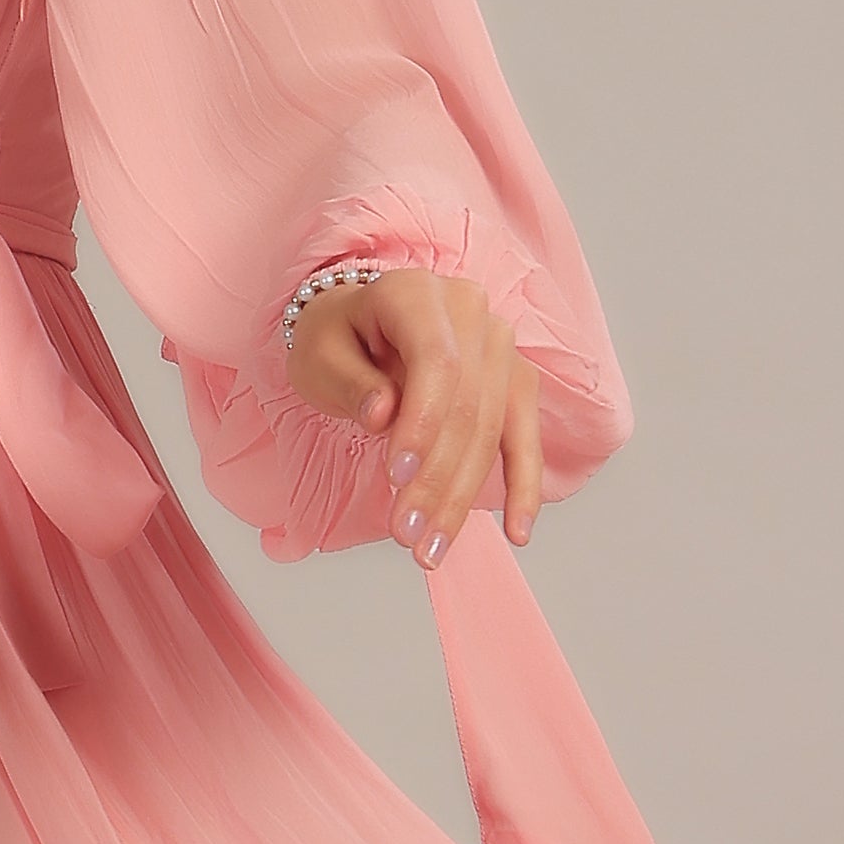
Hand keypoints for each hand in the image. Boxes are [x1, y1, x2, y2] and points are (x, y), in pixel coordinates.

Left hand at [279, 267, 541, 560]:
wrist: (364, 323)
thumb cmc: (336, 338)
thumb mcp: (319, 356)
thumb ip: (350, 383)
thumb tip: (382, 416)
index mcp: (416, 294)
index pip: (437, 362)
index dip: (424, 424)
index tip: (398, 479)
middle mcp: (470, 310)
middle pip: (467, 406)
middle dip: (438, 479)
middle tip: (405, 536)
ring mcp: (499, 344)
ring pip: (492, 431)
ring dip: (464, 498)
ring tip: (430, 550)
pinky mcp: (514, 379)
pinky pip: (525, 435)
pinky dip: (523, 485)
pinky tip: (518, 531)